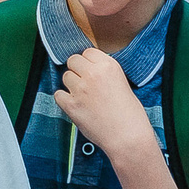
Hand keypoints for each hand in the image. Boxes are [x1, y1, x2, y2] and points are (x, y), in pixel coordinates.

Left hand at [51, 47, 158, 163]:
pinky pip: (58, 94)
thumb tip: (89, 70)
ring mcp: (80, 89)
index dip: (88, 62)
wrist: (128, 137)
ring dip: (71, 84)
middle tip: (84, 82)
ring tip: (82, 96)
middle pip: (73, 60)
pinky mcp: (71, 105)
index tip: (90, 70)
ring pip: (65, 76)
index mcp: (109, 66)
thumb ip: (105, 74)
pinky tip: (74, 104)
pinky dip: (63, 99)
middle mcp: (93, 74)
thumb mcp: (122, 83)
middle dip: (77, 70)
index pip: (87, 52)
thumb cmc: (130, 114)